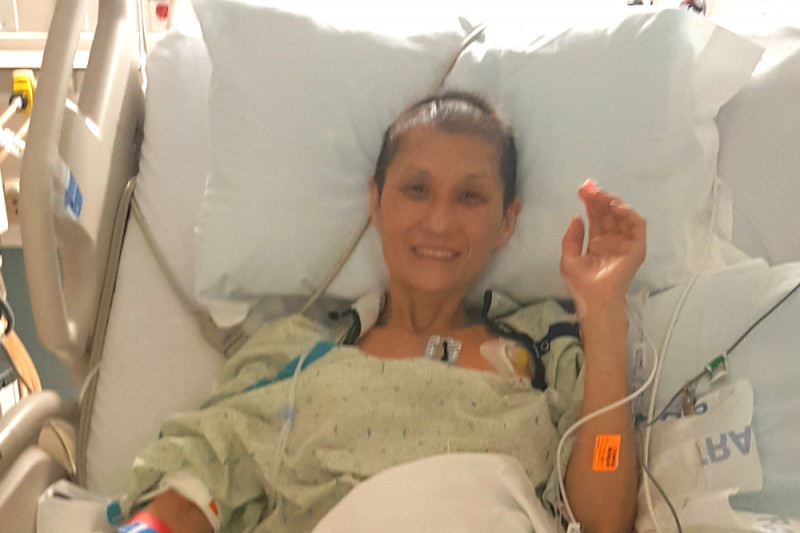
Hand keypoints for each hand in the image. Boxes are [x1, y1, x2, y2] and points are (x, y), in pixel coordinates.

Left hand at [560, 179, 645, 311]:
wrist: (595, 299)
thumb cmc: (582, 283)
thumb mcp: (568, 259)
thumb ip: (572, 238)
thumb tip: (577, 218)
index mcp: (597, 243)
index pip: (596, 218)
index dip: (590, 203)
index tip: (582, 190)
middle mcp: (612, 240)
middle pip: (608, 214)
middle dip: (600, 199)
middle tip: (590, 187)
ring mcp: (625, 243)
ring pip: (622, 216)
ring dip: (613, 203)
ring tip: (601, 196)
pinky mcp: (636, 248)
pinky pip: (637, 226)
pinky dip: (629, 214)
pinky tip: (616, 207)